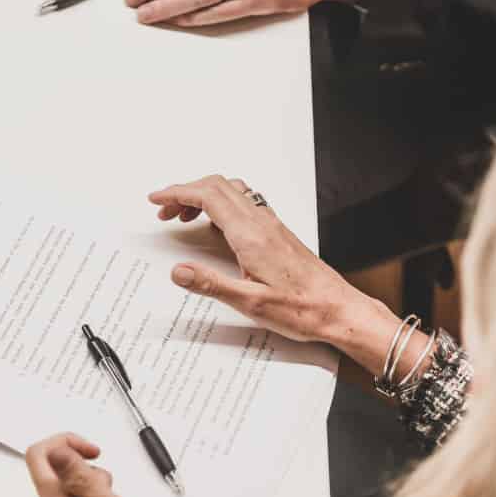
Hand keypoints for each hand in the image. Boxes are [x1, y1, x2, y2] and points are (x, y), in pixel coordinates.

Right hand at [148, 176, 402, 372]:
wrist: (339, 310)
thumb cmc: (302, 308)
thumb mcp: (250, 303)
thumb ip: (210, 284)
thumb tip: (178, 271)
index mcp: (251, 235)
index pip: (208, 196)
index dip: (177, 193)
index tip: (156, 199)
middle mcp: (262, 223)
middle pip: (218, 186)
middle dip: (185, 192)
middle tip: (164, 210)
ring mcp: (272, 225)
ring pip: (232, 191)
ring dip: (204, 196)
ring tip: (185, 216)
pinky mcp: (278, 233)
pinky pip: (245, 204)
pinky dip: (222, 204)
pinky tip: (216, 226)